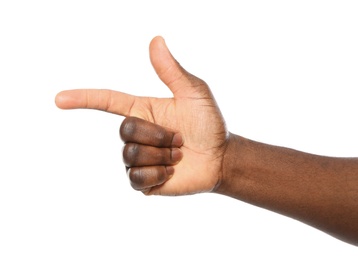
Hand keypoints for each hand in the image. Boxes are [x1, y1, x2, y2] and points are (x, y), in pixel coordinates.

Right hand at [55, 36, 228, 194]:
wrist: (220, 159)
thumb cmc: (209, 124)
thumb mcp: (195, 93)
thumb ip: (173, 71)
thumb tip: (156, 40)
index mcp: (142, 110)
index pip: (107, 101)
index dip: (83, 98)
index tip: (60, 99)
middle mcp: (136, 132)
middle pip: (126, 130)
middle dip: (157, 135)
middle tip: (179, 139)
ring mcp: (137, 157)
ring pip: (132, 154)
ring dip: (162, 155)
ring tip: (177, 155)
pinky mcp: (141, 180)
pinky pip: (136, 178)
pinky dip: (158, 175)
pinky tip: (170, 172)